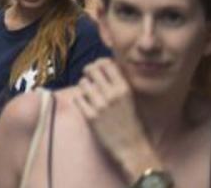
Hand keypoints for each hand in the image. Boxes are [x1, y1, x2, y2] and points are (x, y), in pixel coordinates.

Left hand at [75, 59, 160, 177]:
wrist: (132, 147)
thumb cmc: (132, 123)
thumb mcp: (130, 99)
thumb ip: (118, 83)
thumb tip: (105, 66)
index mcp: (124, 88)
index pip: (106, 63)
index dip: (100, 63)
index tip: (98, 68)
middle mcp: (112, 94)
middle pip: (91, 69)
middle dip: (88, 72)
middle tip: (90, 78)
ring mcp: (100, 105)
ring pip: (82, 82)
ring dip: (84, 86)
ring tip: (89, 93)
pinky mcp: (90, 116)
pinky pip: (77, 98)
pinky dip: (80, 99)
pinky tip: (85, 104)